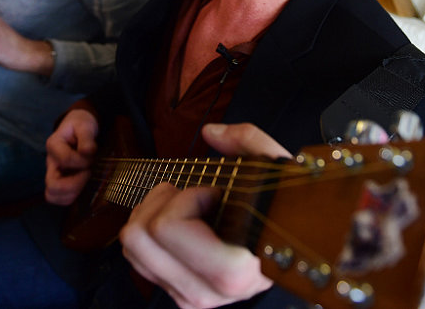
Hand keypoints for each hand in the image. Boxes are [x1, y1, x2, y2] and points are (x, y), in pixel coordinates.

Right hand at [45, 109, 99, 204]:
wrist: (78, 127)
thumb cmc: (81, 125)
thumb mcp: (85, 125)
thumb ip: (87, 138)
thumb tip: (88, 152)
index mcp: (53, 145)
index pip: (65, 160)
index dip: (81, 161)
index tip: (92, 155)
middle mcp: (50, 162)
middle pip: (52, 186)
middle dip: (74, 185)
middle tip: (87, 173)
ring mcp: (54, 174)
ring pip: (53, 196)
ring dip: (73, 193)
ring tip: (85, 180)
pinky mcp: (60, 181)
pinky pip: (61, 198)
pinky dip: (73, 196)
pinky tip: (84, 185)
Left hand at [119, 123, 290, 308]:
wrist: (294, 254)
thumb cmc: (284, 215)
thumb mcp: (276, 172)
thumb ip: (248, 141)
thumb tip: (211, 132)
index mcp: (231, 271)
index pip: (167, 228)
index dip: (187, 197)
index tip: (215, 193)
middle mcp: (206, 292)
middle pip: (138, 236)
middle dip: (161, 203)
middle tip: (191, 194)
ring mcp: (189, 297)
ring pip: (131, 248)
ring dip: (152, 216)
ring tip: (183, 206)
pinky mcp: (178, 295)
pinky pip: (136, 259)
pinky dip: (150, 233)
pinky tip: (178, 224)